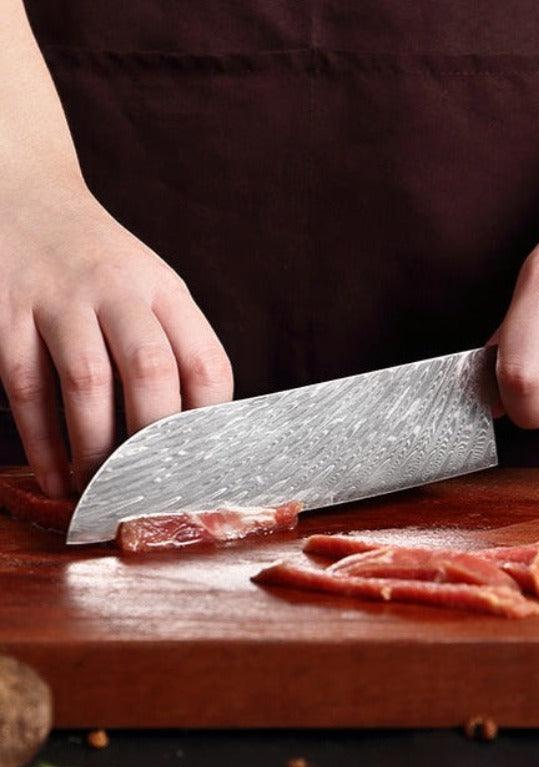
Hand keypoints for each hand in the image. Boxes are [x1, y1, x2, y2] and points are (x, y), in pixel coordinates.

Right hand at [0, 174, 232, 495]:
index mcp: (165, 291)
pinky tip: (55, 476)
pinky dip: (42, 442)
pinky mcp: (5, 314)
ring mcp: (58, 300)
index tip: (200, 462)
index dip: (209, 420)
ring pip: (87, 383)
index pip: (206, 361)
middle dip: (152, 440)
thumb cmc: (99, 265)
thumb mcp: (150, 288)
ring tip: (101, 488)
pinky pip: (26, 387)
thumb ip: (172, 345)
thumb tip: (194, 434)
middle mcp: (118, 290)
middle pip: (151, 372)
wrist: (22, 197)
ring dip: (95, 449)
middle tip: (148, 484)